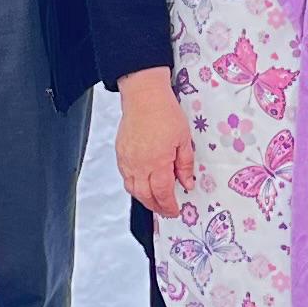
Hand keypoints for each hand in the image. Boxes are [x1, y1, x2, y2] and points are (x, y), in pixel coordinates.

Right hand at [114, 70, 194, 219]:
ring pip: (133, 189)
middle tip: (166, 209)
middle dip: (157, 207)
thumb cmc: (165, 113)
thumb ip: (185, 165)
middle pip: (145, 196)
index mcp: (158, 163)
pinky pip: (125, 177)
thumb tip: (187, 183)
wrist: (144, 97)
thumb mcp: (184, 140)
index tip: (175, 210)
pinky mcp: (120, 154)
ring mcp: (127, 160)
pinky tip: (143, 183)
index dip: (169, 206)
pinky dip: (134, 185)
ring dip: (144, 198)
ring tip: (155, 200)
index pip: (163, 194)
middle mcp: (140, 165)